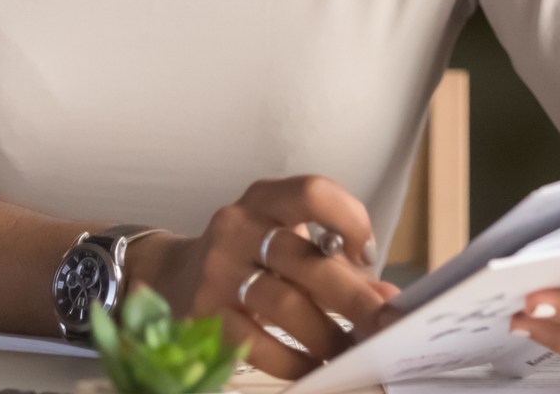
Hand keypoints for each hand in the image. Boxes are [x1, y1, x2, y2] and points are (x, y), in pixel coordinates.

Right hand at [129, 175, 401, 379]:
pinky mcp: (205, 314)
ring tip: (351, 352)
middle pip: (305, 259)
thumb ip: (336, 264)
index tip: (366, 256)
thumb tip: (386, 298)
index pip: (312, 192)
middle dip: (353, 297)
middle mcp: (237, 227)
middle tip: (383, 324)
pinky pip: (257, 344)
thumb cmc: (248, 257)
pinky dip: (293, 360)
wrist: (172, 276)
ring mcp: (217, 271)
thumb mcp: (286, 242)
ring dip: (326, 335)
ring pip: (284, 305)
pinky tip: (314, 367)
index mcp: (264, 199)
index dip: (349, 220)